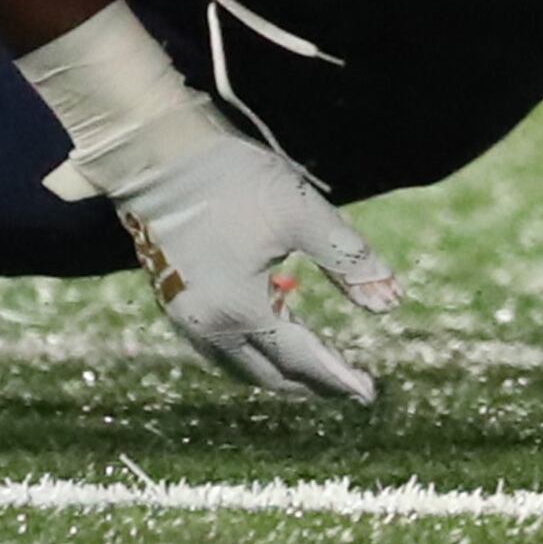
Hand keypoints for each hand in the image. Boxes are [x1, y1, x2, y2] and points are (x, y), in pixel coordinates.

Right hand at [108, 119, 398, 402]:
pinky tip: (259, 338)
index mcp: (241, 311)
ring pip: (236, 366)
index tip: (369, 393)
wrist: (152, 150)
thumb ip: (348, 260)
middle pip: (266, 374)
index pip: (301, 359)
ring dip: (275, 373)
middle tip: (345, 385)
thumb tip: (390, 303)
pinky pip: (214, 346)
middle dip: (309, 384)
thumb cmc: (229, 176)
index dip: (338, 377)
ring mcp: (182, 314)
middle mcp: (207, 325)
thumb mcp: (301, 212)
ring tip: (307, 371)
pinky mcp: (168, 295)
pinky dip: (246, 354)